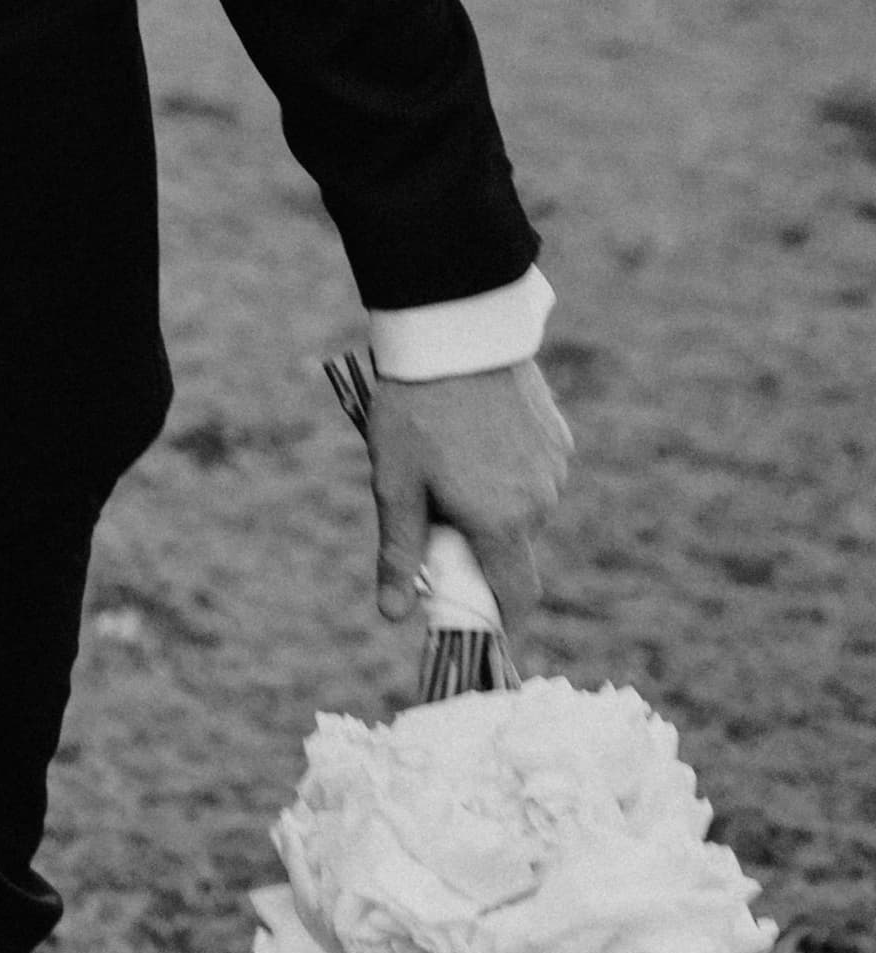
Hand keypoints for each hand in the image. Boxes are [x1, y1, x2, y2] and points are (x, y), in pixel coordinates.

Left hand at [365, 358, 572, 631]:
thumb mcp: (395, 484)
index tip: (475, 619)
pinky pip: (533, 471)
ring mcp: (556, 467)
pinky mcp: (559, 436)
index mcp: (501, 522)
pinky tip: (472, 434)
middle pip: (511, 547)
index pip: (517, 596)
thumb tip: (393, 615)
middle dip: (477, 544)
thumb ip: (400, 551)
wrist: (454, 333)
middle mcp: (541, 502)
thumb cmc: (413, 411)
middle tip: (432, 509)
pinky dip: (506, 470)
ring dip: (491, 502)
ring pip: (522, 507)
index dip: (499, 616)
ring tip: (446, 458)